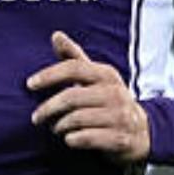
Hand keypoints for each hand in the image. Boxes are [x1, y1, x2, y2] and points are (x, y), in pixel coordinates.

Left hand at [27, 31, 149, 164]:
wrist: (143, 131)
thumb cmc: (110, 101)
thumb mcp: (96, 77)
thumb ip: (74, 57)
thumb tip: (56, 35)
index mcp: (107, 74)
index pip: (74, 68)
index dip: (49, 75)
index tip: (30, 84)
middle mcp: (115, 93)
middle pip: (72, 96)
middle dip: (49, 108)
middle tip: (37, 117)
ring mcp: (120, 116)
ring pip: (77, 119)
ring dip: (60, 126)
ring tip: (56, 128)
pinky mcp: (121, 139)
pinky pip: (88, 138)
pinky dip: (73, 139)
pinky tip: (69, 139)